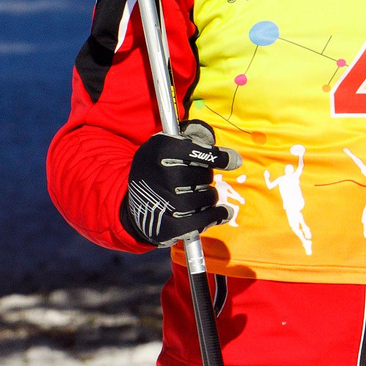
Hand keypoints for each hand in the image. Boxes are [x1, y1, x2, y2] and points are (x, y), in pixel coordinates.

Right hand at [121, 125, 236, 246]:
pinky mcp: (168, 225)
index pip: (199, 151)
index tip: (234, 161)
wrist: (132, 201)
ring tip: (199, 194)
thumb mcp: (166, 145)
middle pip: (204, 176)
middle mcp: (160, 174)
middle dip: (206, 177)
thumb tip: (232, 157)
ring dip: (209, 196)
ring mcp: (163, 201)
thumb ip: (195, 140)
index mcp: (160, 149)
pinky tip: (224, 212)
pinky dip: (218, 215)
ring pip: (206, 197)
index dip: (219, 157)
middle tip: (197, 180)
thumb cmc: (157, 168)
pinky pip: (204, 219)